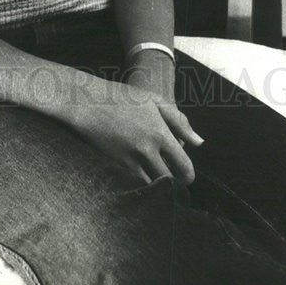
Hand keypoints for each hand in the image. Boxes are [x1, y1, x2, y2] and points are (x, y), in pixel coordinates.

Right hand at [68, 79, 202, 185]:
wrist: (86, 102)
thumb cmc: (122, 97)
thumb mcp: (154, 101)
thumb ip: (180, 121)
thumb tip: (199, 143)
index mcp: (159, 133)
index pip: (183, 166)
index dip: (188, 176)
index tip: (186, 178)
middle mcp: (146, 150)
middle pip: (168, 181)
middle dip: (174, 185)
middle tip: (172, 180)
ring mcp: (128, 160)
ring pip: (151, 187)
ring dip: (156, 186)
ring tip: (156, 178)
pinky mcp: (114, 166)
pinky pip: (132, 185)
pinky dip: (139, 185)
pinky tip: (139, 176)